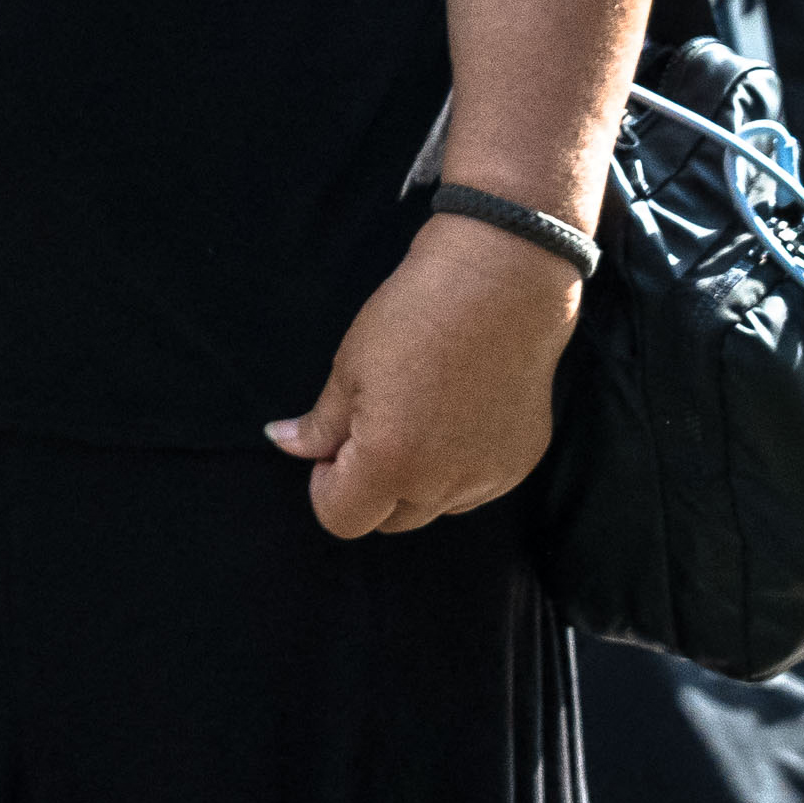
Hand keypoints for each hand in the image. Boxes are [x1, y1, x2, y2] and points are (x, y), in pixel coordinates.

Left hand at [265, 216, 579, 538]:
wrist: (499, 282)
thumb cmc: (413, 317)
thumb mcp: (349, 368)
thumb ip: (319, 425)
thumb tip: (283, 444)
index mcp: (391, 464)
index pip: (341, 519)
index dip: (326, 485)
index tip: (333, 444)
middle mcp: (443, 485)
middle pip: (389, 520)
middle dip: (370, 486)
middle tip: (372, 425)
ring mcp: (488, 478)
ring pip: (434, 506)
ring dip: (416, 480)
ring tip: (419, 412)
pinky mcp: (520, 463)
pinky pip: (474, 488)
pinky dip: (457, 467)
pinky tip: (457, 413)